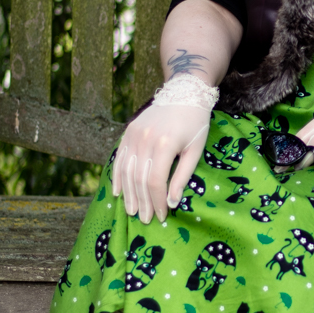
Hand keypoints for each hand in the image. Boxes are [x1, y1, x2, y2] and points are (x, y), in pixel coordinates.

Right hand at [111, 102, 210, 223]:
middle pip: (139, 179)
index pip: (155, 181)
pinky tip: (118, 192)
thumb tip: (173, 202)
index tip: (161, 216)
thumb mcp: (195, 150)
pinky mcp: (128, 131)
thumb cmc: (195, 123)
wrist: (184, 93)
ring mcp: (134, 134)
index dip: (157, 201)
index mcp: (164, 145)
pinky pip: (120, 158)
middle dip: (143, 202)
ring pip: (127, 171)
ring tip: (132, 211)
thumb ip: (183, 176)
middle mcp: (145, 139)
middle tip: (145, 220)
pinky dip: (117, 177)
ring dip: (129, 194)